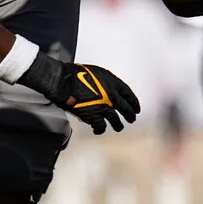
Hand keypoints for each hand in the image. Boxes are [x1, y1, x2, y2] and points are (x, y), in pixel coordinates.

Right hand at [18, 54, 140, 134]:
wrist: (66, 82)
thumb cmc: (77, 74)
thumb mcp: (97, 73)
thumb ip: (105, 83)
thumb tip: (106, 89)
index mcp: (113, 83)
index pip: (128, 94)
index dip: (133, 102)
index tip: (136, 108)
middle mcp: (111, 96)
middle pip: (125, 108)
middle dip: (130, 114)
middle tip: (132, 119)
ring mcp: (104, 108)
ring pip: (116, 121)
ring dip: (118, 125)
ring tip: (119, 127)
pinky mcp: (94, 117)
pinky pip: (101, 127)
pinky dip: (100, 130)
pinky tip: (99, 130)